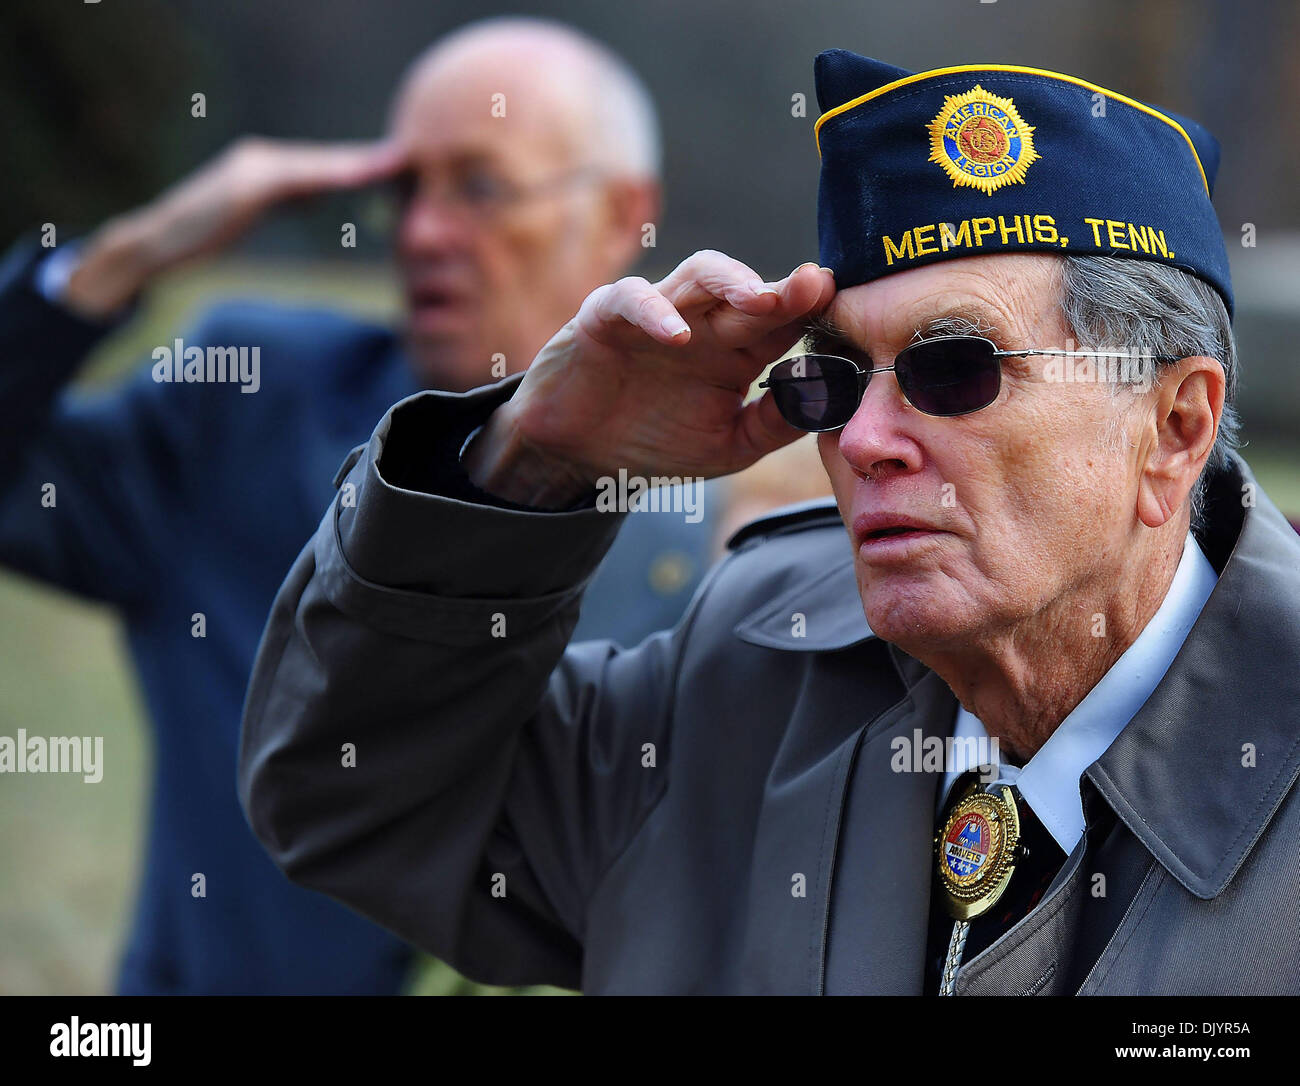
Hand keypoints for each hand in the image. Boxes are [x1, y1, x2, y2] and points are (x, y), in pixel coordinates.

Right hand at [62, 136, 406, 317]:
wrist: (154, 246)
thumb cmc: (202, 238)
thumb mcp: (255, 215)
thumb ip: (286, 201)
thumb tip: (317, 198)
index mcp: (267, 166)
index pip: (323, 166)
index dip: (361, 165)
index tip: (401, 167)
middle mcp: (262, 158)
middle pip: (326, 160)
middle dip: (368, 160)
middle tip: (412, 159)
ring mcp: (252, 167)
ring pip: (316, 165)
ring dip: (356, 164)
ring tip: (395, 164)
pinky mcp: (244, 184)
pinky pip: (295, 179)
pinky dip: (327, 176)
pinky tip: (355, 177)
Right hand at [463, 250, 834, 507]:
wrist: (579, 455)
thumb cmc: (656, 441)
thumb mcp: (730, 444)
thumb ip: (777, 422)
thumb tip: (829, 397)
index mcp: (739, 350)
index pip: (785, 320)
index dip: (813, 312)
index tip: (844, 311)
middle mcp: (706, 322)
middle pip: (751, 291)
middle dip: (784, 289)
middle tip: (814, 286)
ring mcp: (659, 313)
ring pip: (699, 274)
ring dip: (730, 281)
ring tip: (757, 298)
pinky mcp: (607, 316)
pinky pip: (631, 299)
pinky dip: (654, 311)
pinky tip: (677, 336)